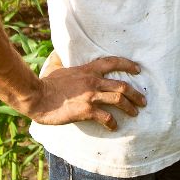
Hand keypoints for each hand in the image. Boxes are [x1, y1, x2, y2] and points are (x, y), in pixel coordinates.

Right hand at [29, 55, 144, 129]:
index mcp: (88, 69)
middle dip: (136, 94)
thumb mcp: (57, 66)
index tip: (138, 69)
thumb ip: (63, 60)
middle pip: (122, 85)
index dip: (128, 65)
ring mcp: (90, 96)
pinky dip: (112, 123)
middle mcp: (93, 81)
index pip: (113, 62)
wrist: (37, 96)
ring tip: (135, 113)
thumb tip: (59, 52)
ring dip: (130, 107)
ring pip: (119, 99)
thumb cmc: (45, 83)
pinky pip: (106, 117)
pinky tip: (113, 126)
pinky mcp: (86, 110)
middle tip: (143, 101)